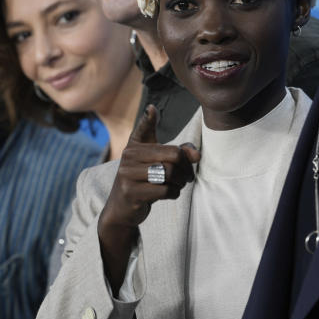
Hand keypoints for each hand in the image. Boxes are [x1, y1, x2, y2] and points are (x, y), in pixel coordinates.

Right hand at [97, 105, 200, 290]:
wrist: (122, 209)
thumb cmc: (144, 181)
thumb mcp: (156, 164)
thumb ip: (178, 153)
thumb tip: (196, 154)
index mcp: (134, 146)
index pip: (144, 128)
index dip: (149, 118)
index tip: (152, 109)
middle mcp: (128, 157)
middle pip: (172, 155)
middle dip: (186, 167)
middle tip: (187, 176)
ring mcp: (127, 174)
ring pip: (169, 173)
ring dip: (181, 181)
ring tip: (180, 184)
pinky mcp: (131, 193)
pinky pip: (164, 190)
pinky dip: (174, 193)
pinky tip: (171, 193)